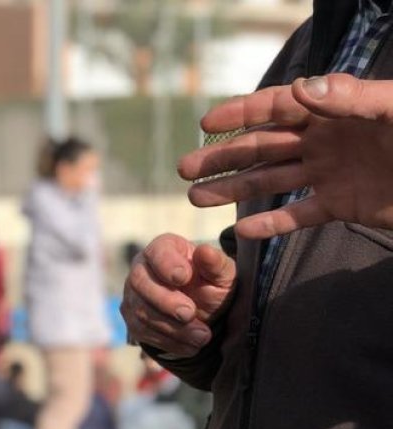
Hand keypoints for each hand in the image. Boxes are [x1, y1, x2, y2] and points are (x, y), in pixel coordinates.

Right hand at [121, 234, 235, 356]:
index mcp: (164, 249)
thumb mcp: (222, 275)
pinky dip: (168, 342)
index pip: (156, 252)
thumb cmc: (212, 285)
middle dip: (165, 301)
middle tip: (189, 313)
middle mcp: (141, 269)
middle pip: (140, 282)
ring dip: (171, 327)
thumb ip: (216, 264)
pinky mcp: (132, 320)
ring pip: (140, 311)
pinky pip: (142, 332)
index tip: (183, 277)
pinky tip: (191, 346)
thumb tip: (205, 252)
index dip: (166, 264)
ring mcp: (133, 296)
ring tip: (202, 336)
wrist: (204, 312)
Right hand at [180, 74, 392, 237]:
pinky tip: (241, 230)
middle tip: (184, 169)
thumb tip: (299, 92)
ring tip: (195, 198)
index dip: (242, 114)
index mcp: (337, 111)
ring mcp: (333, 173)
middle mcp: (328, 139)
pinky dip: (271, 223)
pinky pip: (300, 215)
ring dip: (234, 189)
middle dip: (223, 157)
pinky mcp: (345, 205)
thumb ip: (352, 98)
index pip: (279, 107)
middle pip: (264, 146)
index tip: (206, 124)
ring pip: (272, 180)